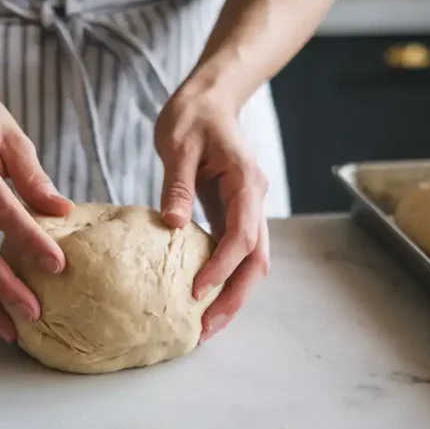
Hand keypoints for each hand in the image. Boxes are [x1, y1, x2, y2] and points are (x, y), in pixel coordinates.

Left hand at [155, 87, 270, 343]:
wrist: (210, 98)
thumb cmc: (193, 115)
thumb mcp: (178, 143)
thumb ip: (177, 185)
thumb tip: (172, 225)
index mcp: (246, 182)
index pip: (241, 236)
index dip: (221, 268)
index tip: (196, 292)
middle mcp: (255, 200)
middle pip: (256, 261)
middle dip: (235, 298)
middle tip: (205, 330)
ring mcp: (248, 209)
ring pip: (251, 262)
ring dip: (233, 295)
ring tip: (204, 326)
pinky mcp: (234, 214)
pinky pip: (236, 253)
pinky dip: (224, 278)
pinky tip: (202, 298)